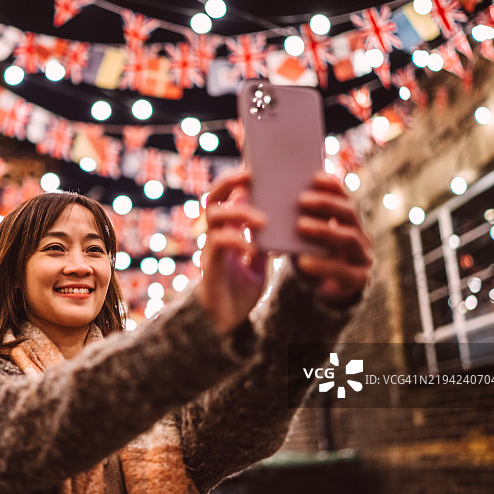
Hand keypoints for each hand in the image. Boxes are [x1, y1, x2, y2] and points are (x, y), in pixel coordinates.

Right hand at [199, 170, 267, 332]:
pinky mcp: (211, 267)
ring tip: (262, 220)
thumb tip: (283, 218)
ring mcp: (210, 250)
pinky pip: (218, 245)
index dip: (235, 180)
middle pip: (212, 198)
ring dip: (240, 213)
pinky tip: (253, 247)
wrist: (227, 324)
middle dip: (230, 183)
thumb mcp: (259, 260)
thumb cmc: (241, 290)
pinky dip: (237, 240)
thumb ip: (264, 240)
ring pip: (215, 217)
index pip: (224, 196)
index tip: (255, 169)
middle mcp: (214, 236)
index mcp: (226, 231)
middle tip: (251, 177)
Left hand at [295, 172, 372, 304]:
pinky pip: (343, 270)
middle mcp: (360, 234)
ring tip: (300, 225)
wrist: (323, 290)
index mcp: (348, 220)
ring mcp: (363, 256)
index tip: (313, 176)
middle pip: (349, 213)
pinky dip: (323, 265)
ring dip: (324, 230)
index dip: (331, 186)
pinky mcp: (358, 279)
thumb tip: (267, 198)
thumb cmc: (311, 255)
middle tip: (301, 200)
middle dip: (326, 204)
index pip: (343, 196)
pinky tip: (303, 260)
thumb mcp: (303, 237)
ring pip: (349, 239)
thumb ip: (295, 219)